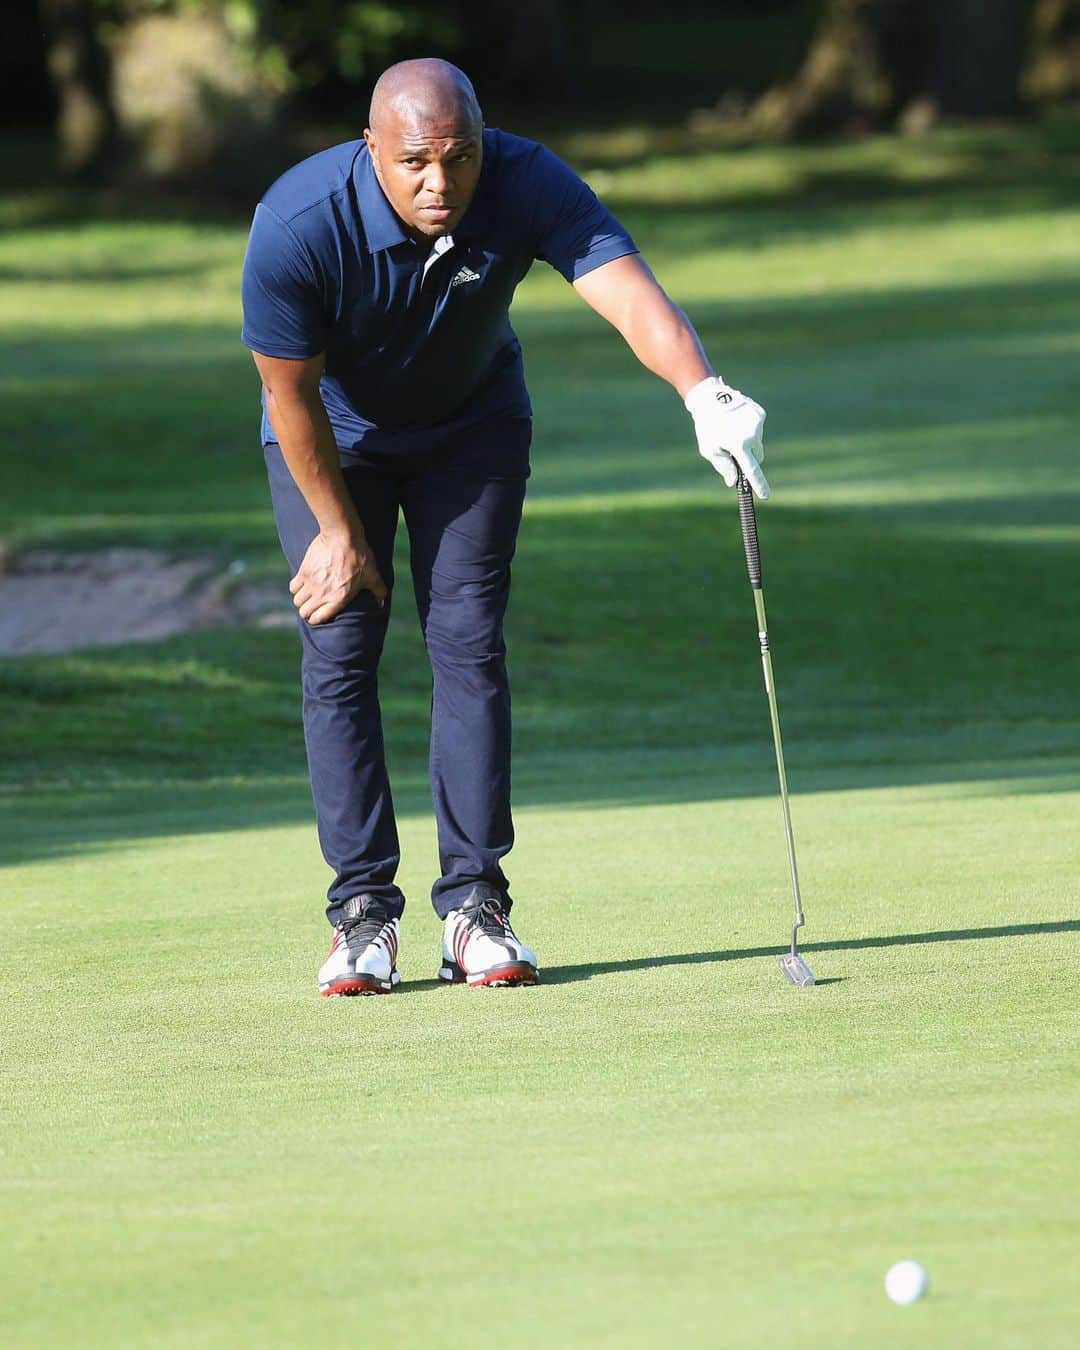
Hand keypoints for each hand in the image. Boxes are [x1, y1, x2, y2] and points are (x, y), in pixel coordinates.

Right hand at [289, 528, 386, 624]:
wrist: (343, 536)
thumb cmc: (359, 556)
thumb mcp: (373, 575)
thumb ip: (378, 591)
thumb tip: (381, 603)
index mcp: (338, 599)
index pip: (317, 619)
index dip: (316, 619)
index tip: (318, 614)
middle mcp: (322, 594)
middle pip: (304, 612)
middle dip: (307, 610)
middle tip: (312, 604)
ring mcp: (311, 583)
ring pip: (297, 600)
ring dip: (302, 599)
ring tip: (308, 594)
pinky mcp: (303, 572)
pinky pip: (292, 587)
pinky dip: (296, 587)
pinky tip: (303, 583)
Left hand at [685, 376, 769, 498]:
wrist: (710, 398)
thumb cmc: (707, 427)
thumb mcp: (710, 449)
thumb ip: (723, 467)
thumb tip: (734, 481)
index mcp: (739, 445)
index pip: (751, 470)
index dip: (759, 484)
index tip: (765, 495)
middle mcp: (752, 434)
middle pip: (757, 457)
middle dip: (748, 458)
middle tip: (732, 449)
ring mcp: (758, 423)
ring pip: (758, 442)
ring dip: (748, 442)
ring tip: (732, 430)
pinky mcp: (760, 413)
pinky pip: (758, 429)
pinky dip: (750, 429)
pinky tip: (738, 421)